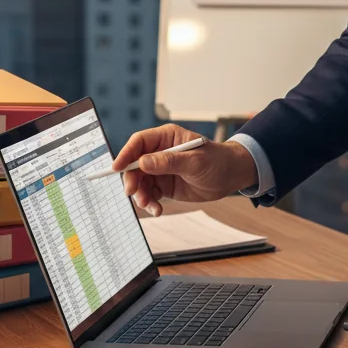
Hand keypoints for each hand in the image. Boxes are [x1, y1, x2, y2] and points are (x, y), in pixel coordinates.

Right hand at [112, 124, 258, 216]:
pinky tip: (158, 210)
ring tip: (150, 205)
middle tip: (133, 194)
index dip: (125, 154)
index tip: (116, 168)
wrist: (231, 177)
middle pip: (134, 164)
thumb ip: (169, 161)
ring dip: (141, 195)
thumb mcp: (195, 161)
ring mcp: (161, 169)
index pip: (139, 142)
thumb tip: (143, 162)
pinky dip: (150, 203)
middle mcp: (160, 152)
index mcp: (166, 137)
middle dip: (132, 180)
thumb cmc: (217, 161)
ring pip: (140, 182)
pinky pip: (150, 194)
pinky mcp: (164, 185)